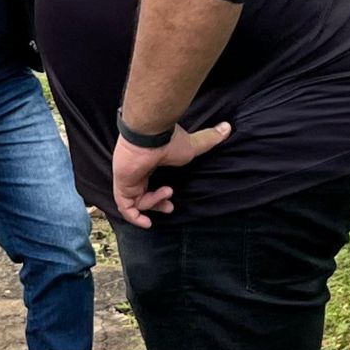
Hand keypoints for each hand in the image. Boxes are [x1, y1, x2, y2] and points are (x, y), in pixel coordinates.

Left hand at [111, 121, 231, 228]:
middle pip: (141, 195)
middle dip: (157, 204)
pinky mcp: (121, 184)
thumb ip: (209, 139)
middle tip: (170, 207)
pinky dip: (135, 218)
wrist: (150, 135)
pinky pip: (125, 207)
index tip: (171, 197)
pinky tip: (147, 222)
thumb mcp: (193, 146)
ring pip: (135, 202)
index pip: (149, 184)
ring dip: (153, 205)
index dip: (159, 195)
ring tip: (166, 194)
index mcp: (149, 164)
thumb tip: (228, 127)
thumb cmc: (169, 140)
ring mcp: (127, 178)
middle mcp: (136, 172)